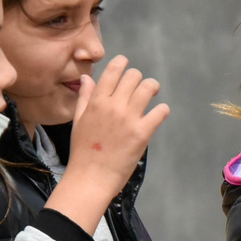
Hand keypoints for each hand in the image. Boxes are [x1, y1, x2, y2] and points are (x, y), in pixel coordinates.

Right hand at [46, 55, 167, 233]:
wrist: (91, 177)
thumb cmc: (82, 151)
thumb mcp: (78, 120)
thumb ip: (84, 97)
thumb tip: (87, 78)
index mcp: (97, 101)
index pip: (113, 71)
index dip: (122, 63)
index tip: (126, 66)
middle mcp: (114, 105)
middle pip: (134, 76)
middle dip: (138, 79)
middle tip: (140, 87)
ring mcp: (129, 118)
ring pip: (148, 88)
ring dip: (152, 88)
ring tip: (152, 94)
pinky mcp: (142, 133)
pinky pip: (160, 112)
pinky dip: (162, 110)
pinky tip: (159, 114)